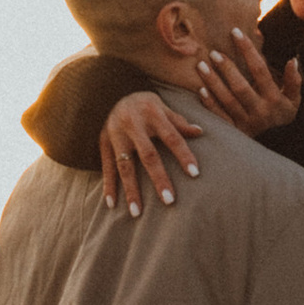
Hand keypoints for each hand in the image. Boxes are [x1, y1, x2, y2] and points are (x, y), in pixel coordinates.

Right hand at [101, 92, 204, 216]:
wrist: (109, 91)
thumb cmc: (144, 103)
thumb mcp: (162, 106)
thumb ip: (178, 121)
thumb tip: (200, 132)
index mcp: (152, 113)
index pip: (172, 136)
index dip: (183, 155)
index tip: (195, 174)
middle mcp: (133, 124)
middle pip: (148, 155)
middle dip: (159, 179)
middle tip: (170, 201)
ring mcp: (116, 134)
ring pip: (124, 166)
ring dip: (131, 190)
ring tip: (137, 213)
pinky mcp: (103, 142)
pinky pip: (106, 167)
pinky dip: (108, 186)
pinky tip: (112, 204)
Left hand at [194, 28, 303, 133]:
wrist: (280, 148)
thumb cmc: (284, 118)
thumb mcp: (294, 100)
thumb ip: (294, 81)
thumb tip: (293, 59)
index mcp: (274, 99)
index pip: (260, 70)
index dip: (248, 50)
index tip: (236, 32)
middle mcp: (259, 110)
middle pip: (241, 87)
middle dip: (227, 69)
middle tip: (213, 52)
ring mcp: (246, 122)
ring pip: (227, 100)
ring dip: (213, 83)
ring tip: (201, 65)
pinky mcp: (235, 132)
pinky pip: (220, 117)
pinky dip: (210, 104)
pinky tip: (200, 90)